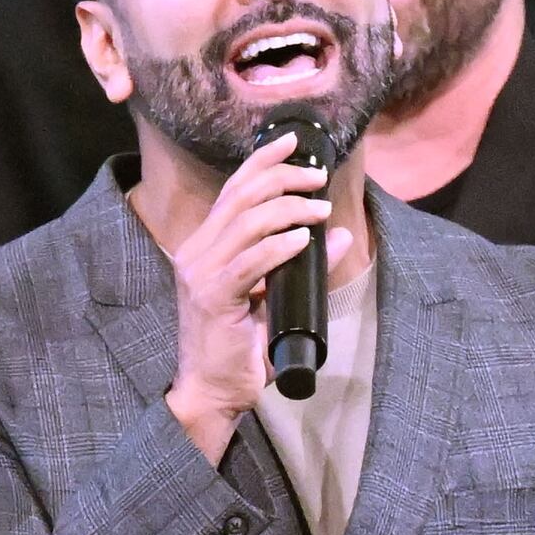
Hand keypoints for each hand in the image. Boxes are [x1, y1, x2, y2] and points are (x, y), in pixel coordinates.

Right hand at [162, 129, 338, 460]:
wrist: (211, 392)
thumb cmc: (239, 350)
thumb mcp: (273, 300)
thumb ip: (299, 267)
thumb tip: (337, 236)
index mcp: (205, 246)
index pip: (233, 190)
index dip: (262, 160)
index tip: (293, 142)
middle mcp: (197, 252)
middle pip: (240, 195)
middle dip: (282, 177)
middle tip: (317, 176)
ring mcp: (202, 274)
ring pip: (246, 222)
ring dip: (289, 209)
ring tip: (319, 209)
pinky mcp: (213, 297)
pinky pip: (250, 261)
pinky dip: (279, 246)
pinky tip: (302, 240)